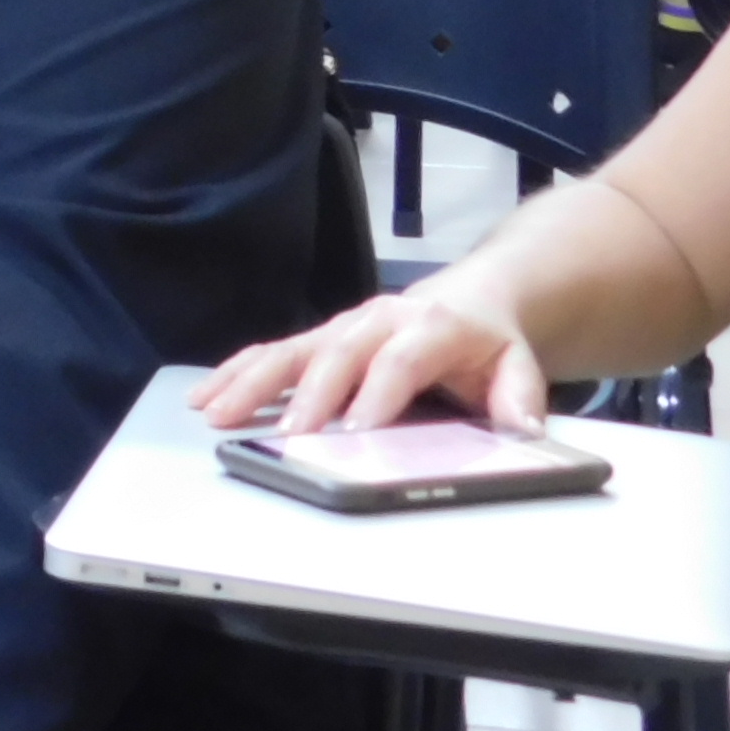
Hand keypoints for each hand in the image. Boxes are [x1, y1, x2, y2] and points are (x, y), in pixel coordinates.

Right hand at [195, 278, 547, 439]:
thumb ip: (519, 399)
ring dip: (253, 382)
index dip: (377, 394)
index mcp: (431, 325)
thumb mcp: (519, 366)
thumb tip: (522, 430)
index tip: (356, 430)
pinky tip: (207, 395)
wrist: (475, 296)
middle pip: (337, 354)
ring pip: (292, 350)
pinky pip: (273, 352)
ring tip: (219, 412)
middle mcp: (379, 319)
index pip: (400, 360)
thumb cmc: (489, 341)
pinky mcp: (321, 337)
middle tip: (289, 433)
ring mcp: (344, 326)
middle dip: (310, 396)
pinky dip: (237, 372)